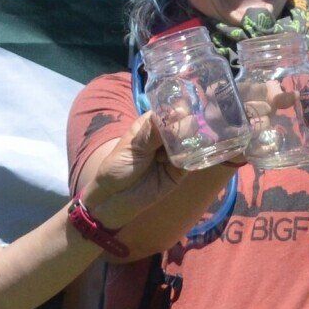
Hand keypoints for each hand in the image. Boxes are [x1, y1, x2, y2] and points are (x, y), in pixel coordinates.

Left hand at [86, 111, 231, 231]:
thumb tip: (178, 111)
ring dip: (190, 144)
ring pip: (192, 142)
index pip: (171, 111)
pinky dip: (193, 159)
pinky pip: (193, 161)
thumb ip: (155, 131)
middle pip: (186, 125)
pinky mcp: (181, 170)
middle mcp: (166, 136)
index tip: (188, 111)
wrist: (115, 198)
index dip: (181, 110)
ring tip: (179, 151)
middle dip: (187, 128)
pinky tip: (185, 160)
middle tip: (178, 138)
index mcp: (152, 124)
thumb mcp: (133, 146)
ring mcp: (175, 153)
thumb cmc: (117, 166)